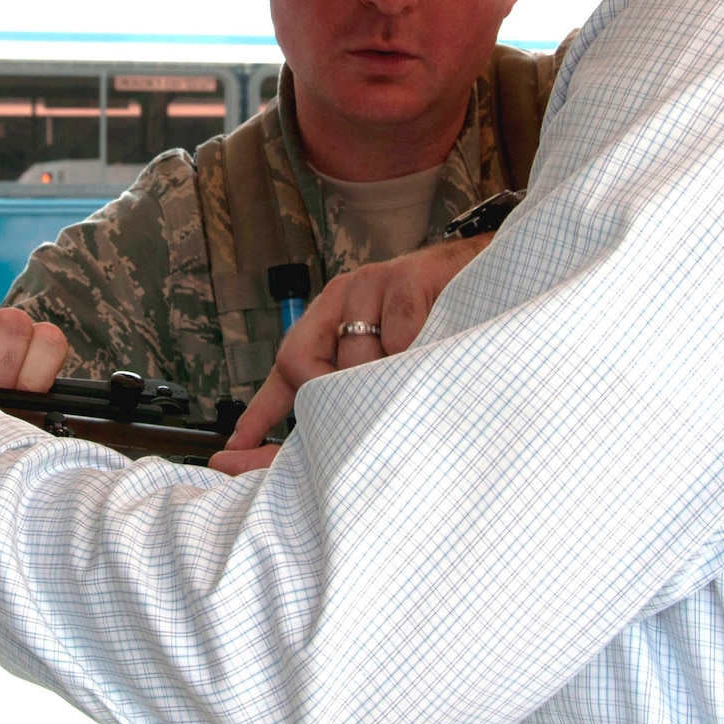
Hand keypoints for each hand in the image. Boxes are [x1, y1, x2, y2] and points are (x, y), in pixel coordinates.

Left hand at [208, 234, 490, 475]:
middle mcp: (342, 297)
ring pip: (353, 360)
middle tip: (366, 415)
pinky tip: (434, 355)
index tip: (233, 452)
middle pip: (302, 366)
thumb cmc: (440, 318)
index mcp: (331, 317)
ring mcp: (370, 285)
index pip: (285, 368)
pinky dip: (416, 358)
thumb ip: (355, 393)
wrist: (490, 271)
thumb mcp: (388, 356)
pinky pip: (398, 338)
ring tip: (415, 379)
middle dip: (329, 402)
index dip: (259, 415)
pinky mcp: (404, 279)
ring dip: (383, 384)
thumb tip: (324, 453)